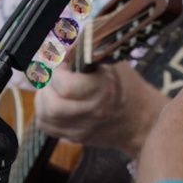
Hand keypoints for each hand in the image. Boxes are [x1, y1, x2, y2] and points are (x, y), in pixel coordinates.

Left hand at [34, 62, 167, 155]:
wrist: (139, 120)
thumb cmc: (127, 85)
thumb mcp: (112, 62)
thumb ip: (86, 52)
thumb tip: (63, 44)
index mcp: (103, 91)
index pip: (67, 85)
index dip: (59, 70)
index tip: (64, 62)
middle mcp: (91, 113)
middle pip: (52, 105)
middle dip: (48, 86)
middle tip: (56, 75)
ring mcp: (81, 129)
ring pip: (44, 117)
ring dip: (43, 98)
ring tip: (53, 86)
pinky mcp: (74, 138)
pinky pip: (47, 127)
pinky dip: (44, 112)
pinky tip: (54, 101)